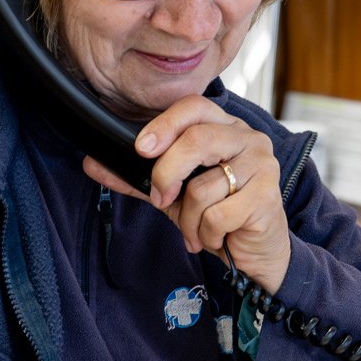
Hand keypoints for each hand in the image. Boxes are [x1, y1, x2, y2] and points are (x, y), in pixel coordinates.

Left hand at [82, 94, 291, 293]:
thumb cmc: (218, 215)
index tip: (141, 149)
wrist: (255, 253)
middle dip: (167, 174)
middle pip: (197, 140)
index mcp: (225, 127)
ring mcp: (262, 165)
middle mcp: (248, 138)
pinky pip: (219, 214)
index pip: (194, 107)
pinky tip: (216, 238)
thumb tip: (92, 164)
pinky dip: (207, 234)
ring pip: (203, 186)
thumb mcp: (174, 195)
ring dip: (189, 219)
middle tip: (162, 199)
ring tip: (198, 230)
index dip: (165, 124)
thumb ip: (138, 178)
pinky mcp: (268, 197)